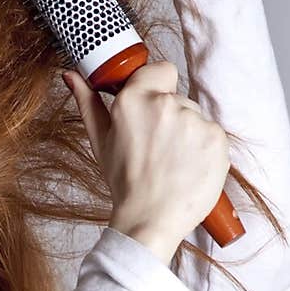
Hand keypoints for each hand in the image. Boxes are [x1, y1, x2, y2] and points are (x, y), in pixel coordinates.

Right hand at [63, 59, 231, 261]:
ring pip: (195, 117)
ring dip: (188, 134)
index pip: (160, 70)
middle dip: (170, 118)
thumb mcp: (101, 142)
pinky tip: (188, 168)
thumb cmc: (125, 184)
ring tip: (173, 162)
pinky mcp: (216, 138)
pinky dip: (204, 149)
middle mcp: (165, 104)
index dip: (158, 87)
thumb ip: (88, 103)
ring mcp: (194, 120)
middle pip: (178, 98)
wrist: (151, 221)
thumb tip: (72, 76)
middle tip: (157, 149)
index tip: (153, 108)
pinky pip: (212, 134)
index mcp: (134, 100)